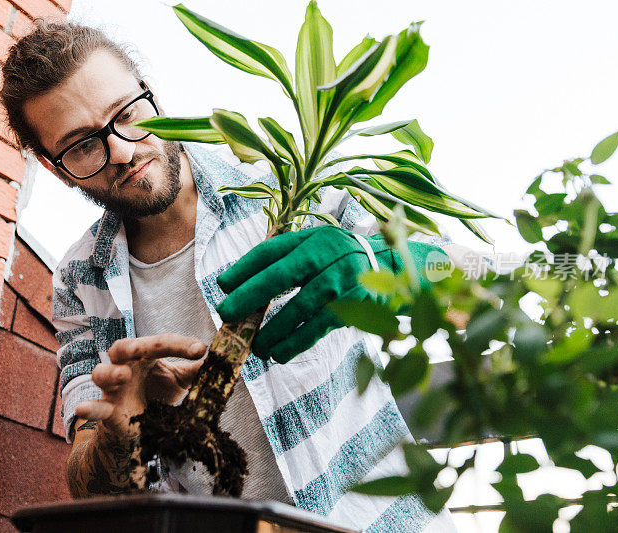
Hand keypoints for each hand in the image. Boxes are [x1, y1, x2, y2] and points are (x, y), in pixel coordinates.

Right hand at [74, 333, 206, 435]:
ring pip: (101, 373)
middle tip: (142, 348)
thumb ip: (198, 372)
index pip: (160, 343)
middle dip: (131, 345)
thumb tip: (223, 361)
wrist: (140, 429)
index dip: (180, 345)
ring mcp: (113, 389)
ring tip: (124, 376)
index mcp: (145, 356)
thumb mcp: (181, 383)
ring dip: (111, 373)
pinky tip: (82, 410)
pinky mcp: (107, 411)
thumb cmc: (158, 396)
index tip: (201, 349)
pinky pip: (95, 408)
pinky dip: (89, 409)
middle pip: (121, 348)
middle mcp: (126, 367)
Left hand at [216, 225, 400, 362]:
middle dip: (249, 296)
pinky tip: (278, 353)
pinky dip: (295, 342)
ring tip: (255, 346)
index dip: (244, 268)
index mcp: (312, 238)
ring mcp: (341, 279)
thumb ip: (285, 259)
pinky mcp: (355, 305)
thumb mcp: (317, 248)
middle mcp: (326, 254)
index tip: (222, 285)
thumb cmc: (342, 260)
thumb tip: (238, 284)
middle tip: (227, 314)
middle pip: (280, 275)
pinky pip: (318, 327)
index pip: (271, 251)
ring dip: (272, 330)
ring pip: (298, 308)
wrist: (395, 267)